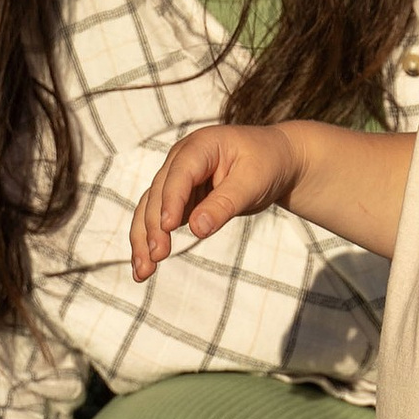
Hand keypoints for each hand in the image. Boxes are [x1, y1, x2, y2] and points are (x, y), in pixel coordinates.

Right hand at [129, 124, 298, 281]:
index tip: (167, 227)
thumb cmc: (267, 164)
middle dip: (153, 225)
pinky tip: (146, 265)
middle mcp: (181, 160)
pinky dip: (151, 240)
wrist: (276, 160)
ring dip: (143, 238)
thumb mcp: (253, 182)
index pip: (179, 174)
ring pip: (150, 208)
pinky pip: (159, 219)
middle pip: (158, 193)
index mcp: (200, 146)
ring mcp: (177, 180)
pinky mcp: (180, 199)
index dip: (171, 200)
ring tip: (142, 271)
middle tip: (156, 257)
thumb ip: (225, 204)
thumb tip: (197, 229)